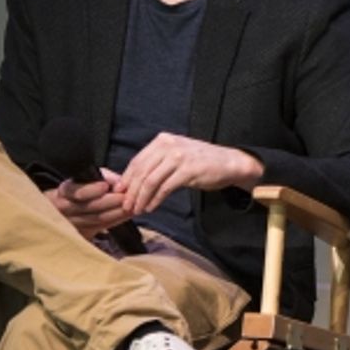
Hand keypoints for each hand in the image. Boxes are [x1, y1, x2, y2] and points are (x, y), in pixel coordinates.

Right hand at [46, 169, 132, 239]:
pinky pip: (102, 228)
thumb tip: (119, 182)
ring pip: (98, 219)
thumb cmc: (83, 187)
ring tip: (132, 205)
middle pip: (90, 207)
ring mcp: (73, 223)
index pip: (76, 192)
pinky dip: (117, 220)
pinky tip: (128, 214)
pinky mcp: (82, 233)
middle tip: (126, 197)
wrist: (70, 205)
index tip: (105, 186)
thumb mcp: (91, 177)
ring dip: (118, 212)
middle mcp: (65, 209)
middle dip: (111, 201)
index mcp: (64, 192)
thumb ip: (105, 177)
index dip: (91, 189)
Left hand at [118, 133, 263, 215]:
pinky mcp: (187, 170)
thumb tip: (132, 181)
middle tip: (125, 206)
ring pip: (150, 181)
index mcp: (163, 140)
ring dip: (141, 198)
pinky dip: (155, 200)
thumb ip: (157, 163)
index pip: (137, 161)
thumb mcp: (176, 155)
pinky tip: (151, 207)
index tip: (119, 193)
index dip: (126, 179)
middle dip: (131, 191)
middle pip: (141, 172)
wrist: (229, 163)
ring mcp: (179, 157)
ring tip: (137, 209)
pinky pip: (164, 188)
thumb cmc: (201, 162)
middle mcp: (169, 145)